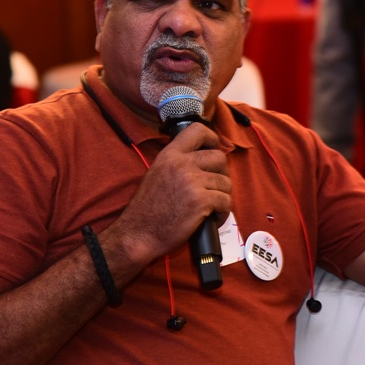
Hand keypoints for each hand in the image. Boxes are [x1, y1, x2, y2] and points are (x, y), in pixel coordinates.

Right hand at [114, 122, 230, 262]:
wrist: (138, 234)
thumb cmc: (147, 209)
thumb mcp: (157, 173)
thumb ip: (177, 162)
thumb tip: (202, 157)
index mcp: (170, 155)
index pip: (198, 130)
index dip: (212, 139)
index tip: (213, 149)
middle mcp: (181, 164)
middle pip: (219, 157)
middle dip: (222, 173)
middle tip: (214, 187)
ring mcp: (192, 181)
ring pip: (225, 182)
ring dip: (222, 196)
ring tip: (212, 207)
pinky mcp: (201, 201)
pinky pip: (225, 201)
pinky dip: (223, 212)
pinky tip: (213, 217)